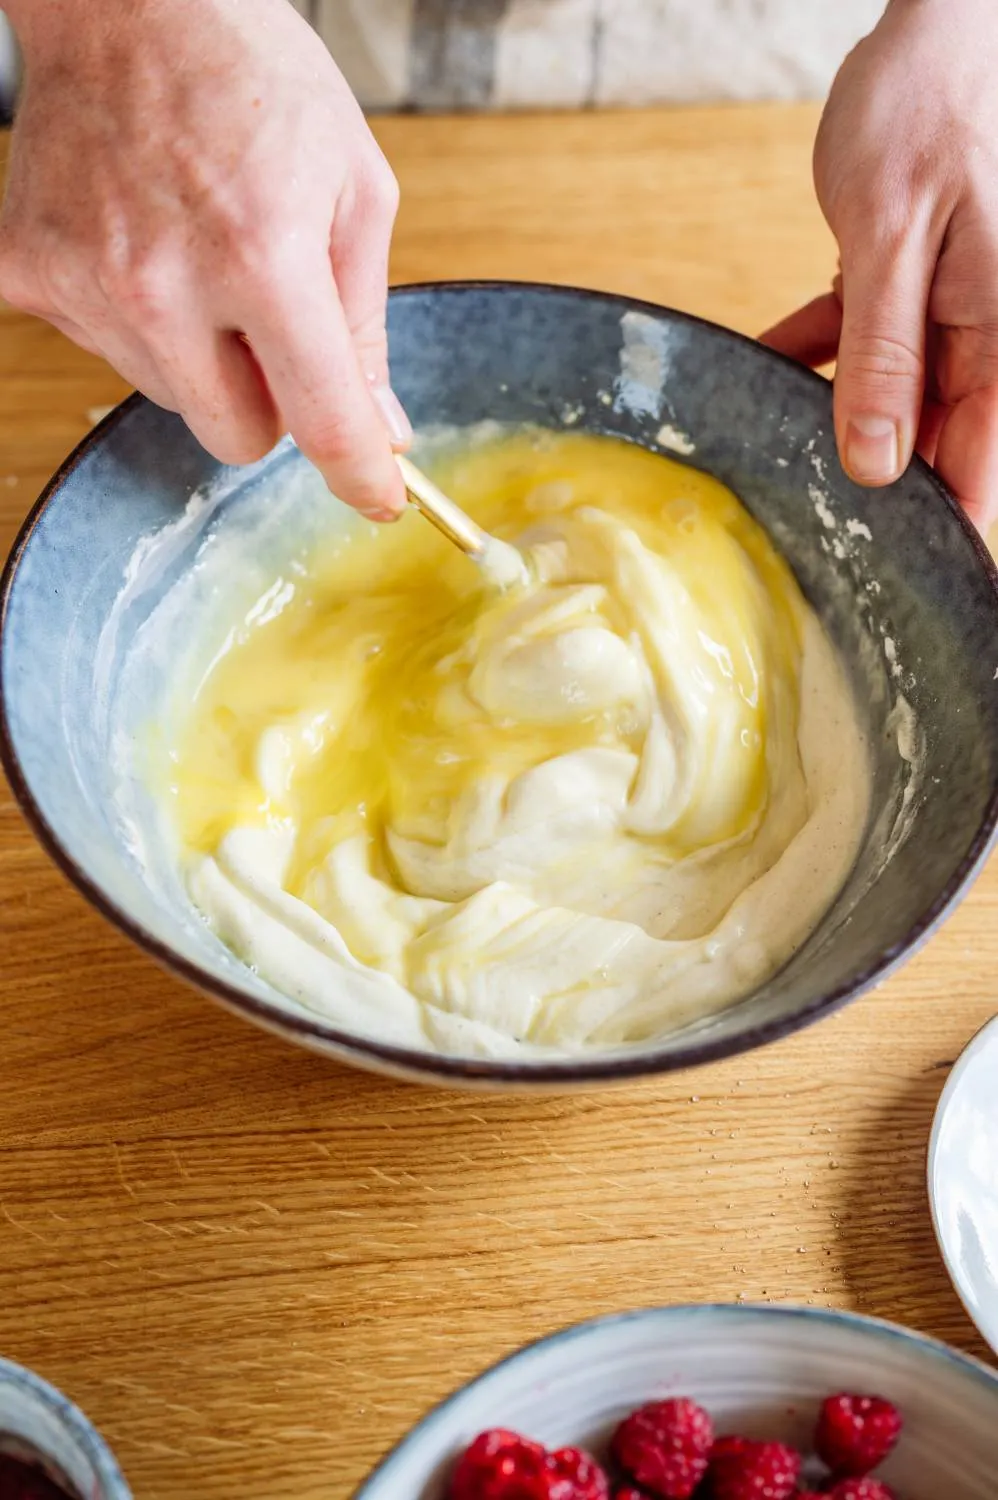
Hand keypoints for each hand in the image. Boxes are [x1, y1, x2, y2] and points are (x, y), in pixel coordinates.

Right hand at [0, 0, 408, 518]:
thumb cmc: (257, 78)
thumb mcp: (353, 189)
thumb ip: (365, 325)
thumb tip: (382, 431)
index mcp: (265, 256)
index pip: (320, 420)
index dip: (359, 474)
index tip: (378, 498)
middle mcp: (165, 283)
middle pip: (237, 437)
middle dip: (269, 399)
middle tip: (270, 318)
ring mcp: (86, 283)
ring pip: (173, 396)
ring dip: (201, 353)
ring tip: (201, 250)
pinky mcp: (28, 275)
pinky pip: (106, 351)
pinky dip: (134, 318)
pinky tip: (144, 244)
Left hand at [763, 0, 997, 532]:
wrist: (938, 24)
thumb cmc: (929, 107)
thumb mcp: (891, 241)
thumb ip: (883, 357)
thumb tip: (874, 462)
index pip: (978, 470)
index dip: (937, 529)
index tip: (893, 578)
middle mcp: (988, 332)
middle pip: (935, 445)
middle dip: (875, 482)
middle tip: (805, 521)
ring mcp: (955, 311)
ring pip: (897, 400)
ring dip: (837, 418)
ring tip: (774, 445)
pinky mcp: (917, 287)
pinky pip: (869, 344)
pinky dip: (821, 356)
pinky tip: (765, 367)